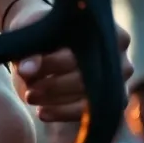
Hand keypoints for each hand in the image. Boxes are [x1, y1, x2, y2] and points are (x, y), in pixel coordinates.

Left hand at [6, 0, 134, 122]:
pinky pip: (93, 113)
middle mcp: (117, 52)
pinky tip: (41, 113)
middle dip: (54, 85)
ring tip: (30, 98)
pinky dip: (64, 114)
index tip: (25, 71)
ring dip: (57, 101)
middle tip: (29, 89)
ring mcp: (118, 76)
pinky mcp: (113, 98)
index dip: (52, 63)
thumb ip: (29, 50)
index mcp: (102, 28)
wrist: (47, 45)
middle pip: (88, 75)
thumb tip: (27, 70)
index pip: (80, 50)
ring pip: (91, 97)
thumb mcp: (32, 35)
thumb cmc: (42, 33)